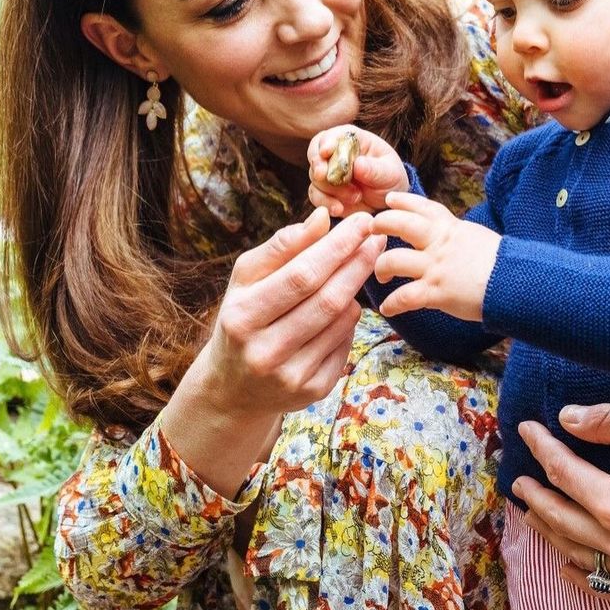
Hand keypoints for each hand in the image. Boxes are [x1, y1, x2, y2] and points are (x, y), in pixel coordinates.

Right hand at [163, 207, 385, 497]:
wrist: (233, 386)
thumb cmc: (243, 316)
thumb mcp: (247, 279)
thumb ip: (283, 246)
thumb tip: (322, 217)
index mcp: (243, 317)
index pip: (302, 275)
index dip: (337, 247)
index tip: (362, 222)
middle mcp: (265, 352)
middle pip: (328, 300)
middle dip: (357, 263)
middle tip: (376, 238)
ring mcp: (291, 377)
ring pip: (342, 322)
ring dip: (356, 289)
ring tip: (360, 266)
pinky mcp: (312, 391)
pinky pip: (345, 344)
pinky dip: (350, 319)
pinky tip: (346, 305)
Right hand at [307, 124, 408, 216]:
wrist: (388, 200)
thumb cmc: (390, 178)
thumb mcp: (390, 173)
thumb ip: (375, 169)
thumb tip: (358, 164)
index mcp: (352, 140)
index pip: (333, 135)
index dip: (327, 142)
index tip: (326, 152)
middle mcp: (335, 154)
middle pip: (316, 154)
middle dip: (318, 165)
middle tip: (323, 175)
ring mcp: (327, 173)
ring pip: (315, 177)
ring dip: (330, 189)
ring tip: (355, 197)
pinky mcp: (325, 192)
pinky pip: (316, 196)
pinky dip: (325, 203)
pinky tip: (339, 209)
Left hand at [371, 191, 500, 320]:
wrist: (514, 282)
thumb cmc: (501, 263)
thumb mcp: (476, 237)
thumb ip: (457, 235)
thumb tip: (448, 235)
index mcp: (451, 228)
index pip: (422, 207)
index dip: (403, 201)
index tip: (390, 200)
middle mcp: (438, 244)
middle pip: (399, 224)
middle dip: (381, 224)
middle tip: (372, 231)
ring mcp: (435, 267)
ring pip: (393, 260)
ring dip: (381, 268)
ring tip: (381, 275)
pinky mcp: (436, 292)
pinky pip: (404, 297)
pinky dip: (392, 304)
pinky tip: (387, 308)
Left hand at [512, 406, 609, 601]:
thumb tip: (567, 418)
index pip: (563, 473)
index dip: (541, 448)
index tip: (527, 429)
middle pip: (561, 519)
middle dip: (534, 496)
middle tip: (518, 480)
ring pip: (579, 556)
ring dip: (549, 533)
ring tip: (532, 514)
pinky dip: (584, 579)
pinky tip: (568, 567)